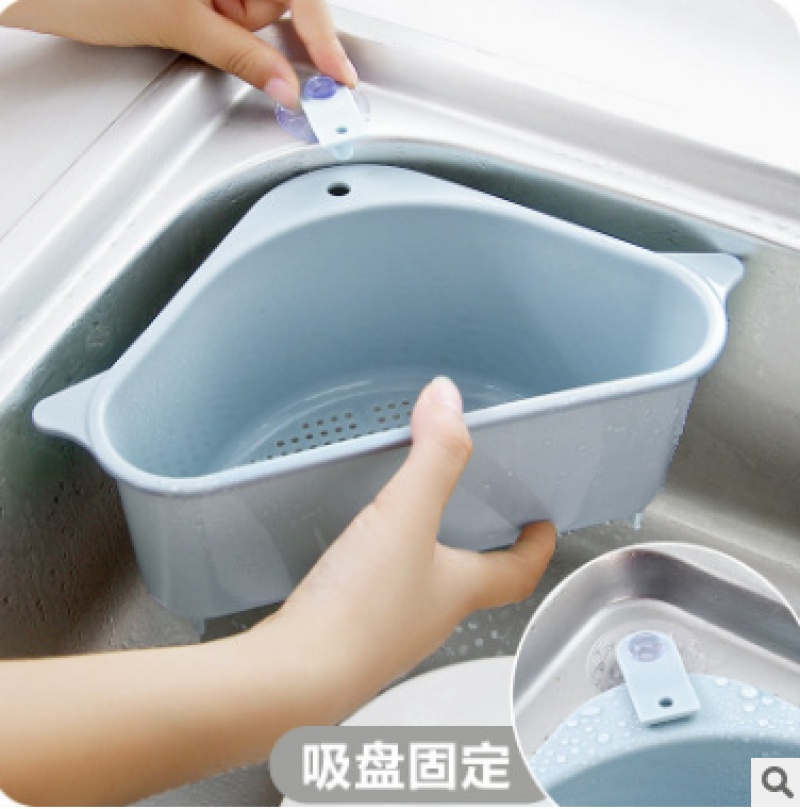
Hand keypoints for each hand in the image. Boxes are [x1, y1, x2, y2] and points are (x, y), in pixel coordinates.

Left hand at [0, 0, 356, 105]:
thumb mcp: (179, 23)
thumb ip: (242, 56)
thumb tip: (287, 87)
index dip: (322, 35)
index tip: (338, 75)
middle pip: (277, 1)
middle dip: (250, 22)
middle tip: (206, 21)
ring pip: (255, 7)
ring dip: (228, 23)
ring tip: (181, 12)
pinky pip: (234, 6)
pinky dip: (219, 18)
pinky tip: (186, 12)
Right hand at [258, 377, 555, 714]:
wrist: (290, 680)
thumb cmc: (356, 613)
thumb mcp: (405, 517)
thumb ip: (433, 456)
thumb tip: (449, 399)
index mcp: (457, 590)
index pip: (516, 572)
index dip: (535, 548)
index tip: (543, 526)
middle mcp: (430, 618)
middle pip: (472, 584)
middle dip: (480, 552)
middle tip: (477, 519)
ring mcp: (389, 634)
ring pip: (423, 594)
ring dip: (427, 563)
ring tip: (410, 529)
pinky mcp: (347, 639)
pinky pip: (376, 601)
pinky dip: (378, 576)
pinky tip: (350, 562)